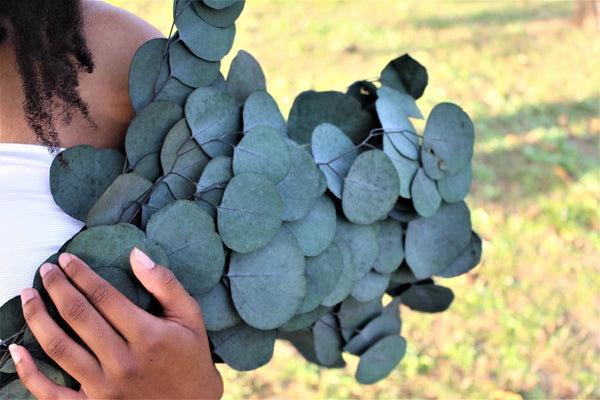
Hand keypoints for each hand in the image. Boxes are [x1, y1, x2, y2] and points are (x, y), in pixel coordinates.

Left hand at [9, 249, 222, 399]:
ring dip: (38, 318)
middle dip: (57, 287)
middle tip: (46, 269)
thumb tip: (136, 254)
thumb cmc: (191, 356)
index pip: (103, 296)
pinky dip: (29, 373)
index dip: (80, 274)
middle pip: (78, 316)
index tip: (67, 259)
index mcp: (148, 335)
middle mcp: (124, 362)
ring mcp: (105, 388)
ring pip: (59, 348)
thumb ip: (165, 283)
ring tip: (28, 295)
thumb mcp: (190, 316)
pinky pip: (51, 393)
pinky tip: (16, 349)